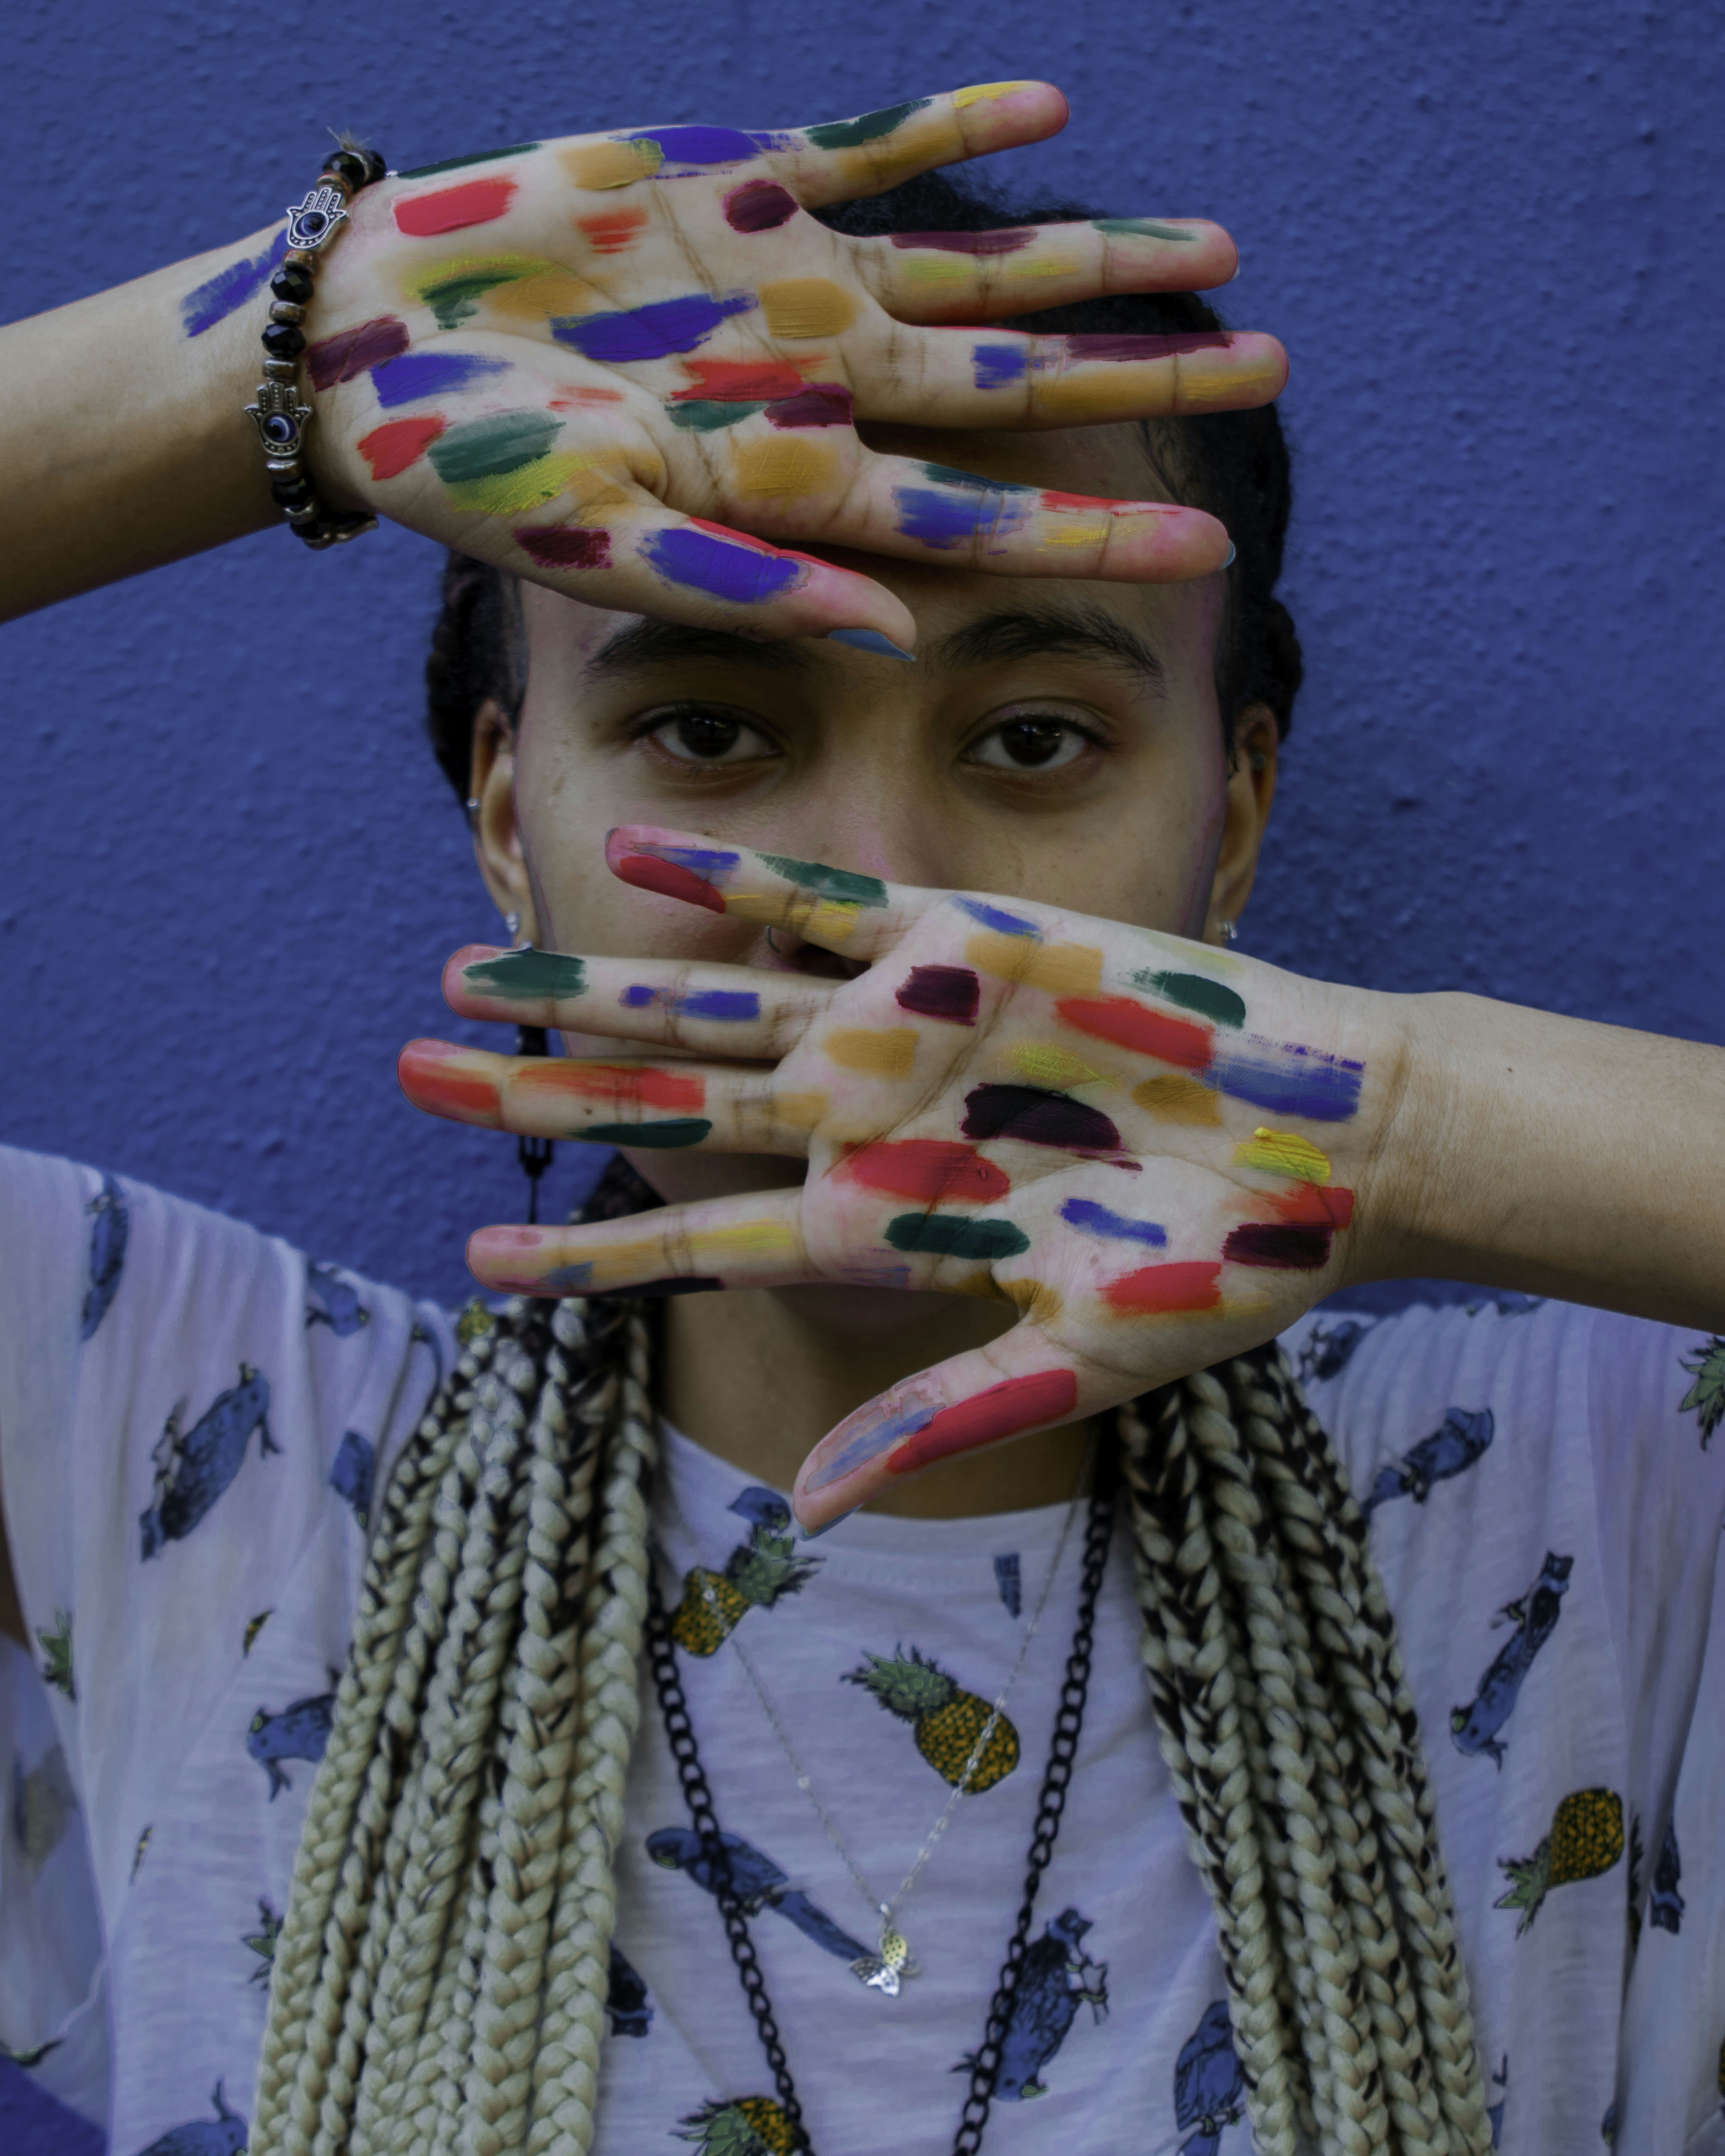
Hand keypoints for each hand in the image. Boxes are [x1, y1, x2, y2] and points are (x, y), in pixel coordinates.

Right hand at [305, 82, 1284, 645]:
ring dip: (1093, 257)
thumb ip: (748, 585)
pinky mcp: (735, 185)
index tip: (1212, 555)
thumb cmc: (472, 468)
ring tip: (1215, 249)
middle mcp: (822, 389)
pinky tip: (1052, 109)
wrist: (374, 350)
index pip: (983, 520)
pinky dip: (949, 131)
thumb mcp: (603, 543)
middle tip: (1278, 369)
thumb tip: (897, 642)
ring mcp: (790, 283)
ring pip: (979, 269)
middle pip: (1021, 387)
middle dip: (1144, 380)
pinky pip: (868, 150)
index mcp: (797, 487)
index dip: (1095, 538)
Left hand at [399, 827, 1399, 1527]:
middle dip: (538, 1095)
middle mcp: (866, 1126)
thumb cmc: (1223, 1273)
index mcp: (879, 1230)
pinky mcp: (965, 943)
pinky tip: (636, 854)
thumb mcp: (1079, 1363)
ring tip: (473, 967)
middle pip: (666, 1107)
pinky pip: (823, 906)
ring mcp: (904, 1032)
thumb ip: (938, 1418)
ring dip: (596, 985)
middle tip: (407, 1075)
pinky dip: (733, 879)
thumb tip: (803, 1515)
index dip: (584, 1249)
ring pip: (714, 1001)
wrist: (1335, 1144)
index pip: (695, 1241)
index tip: (474, 1256)